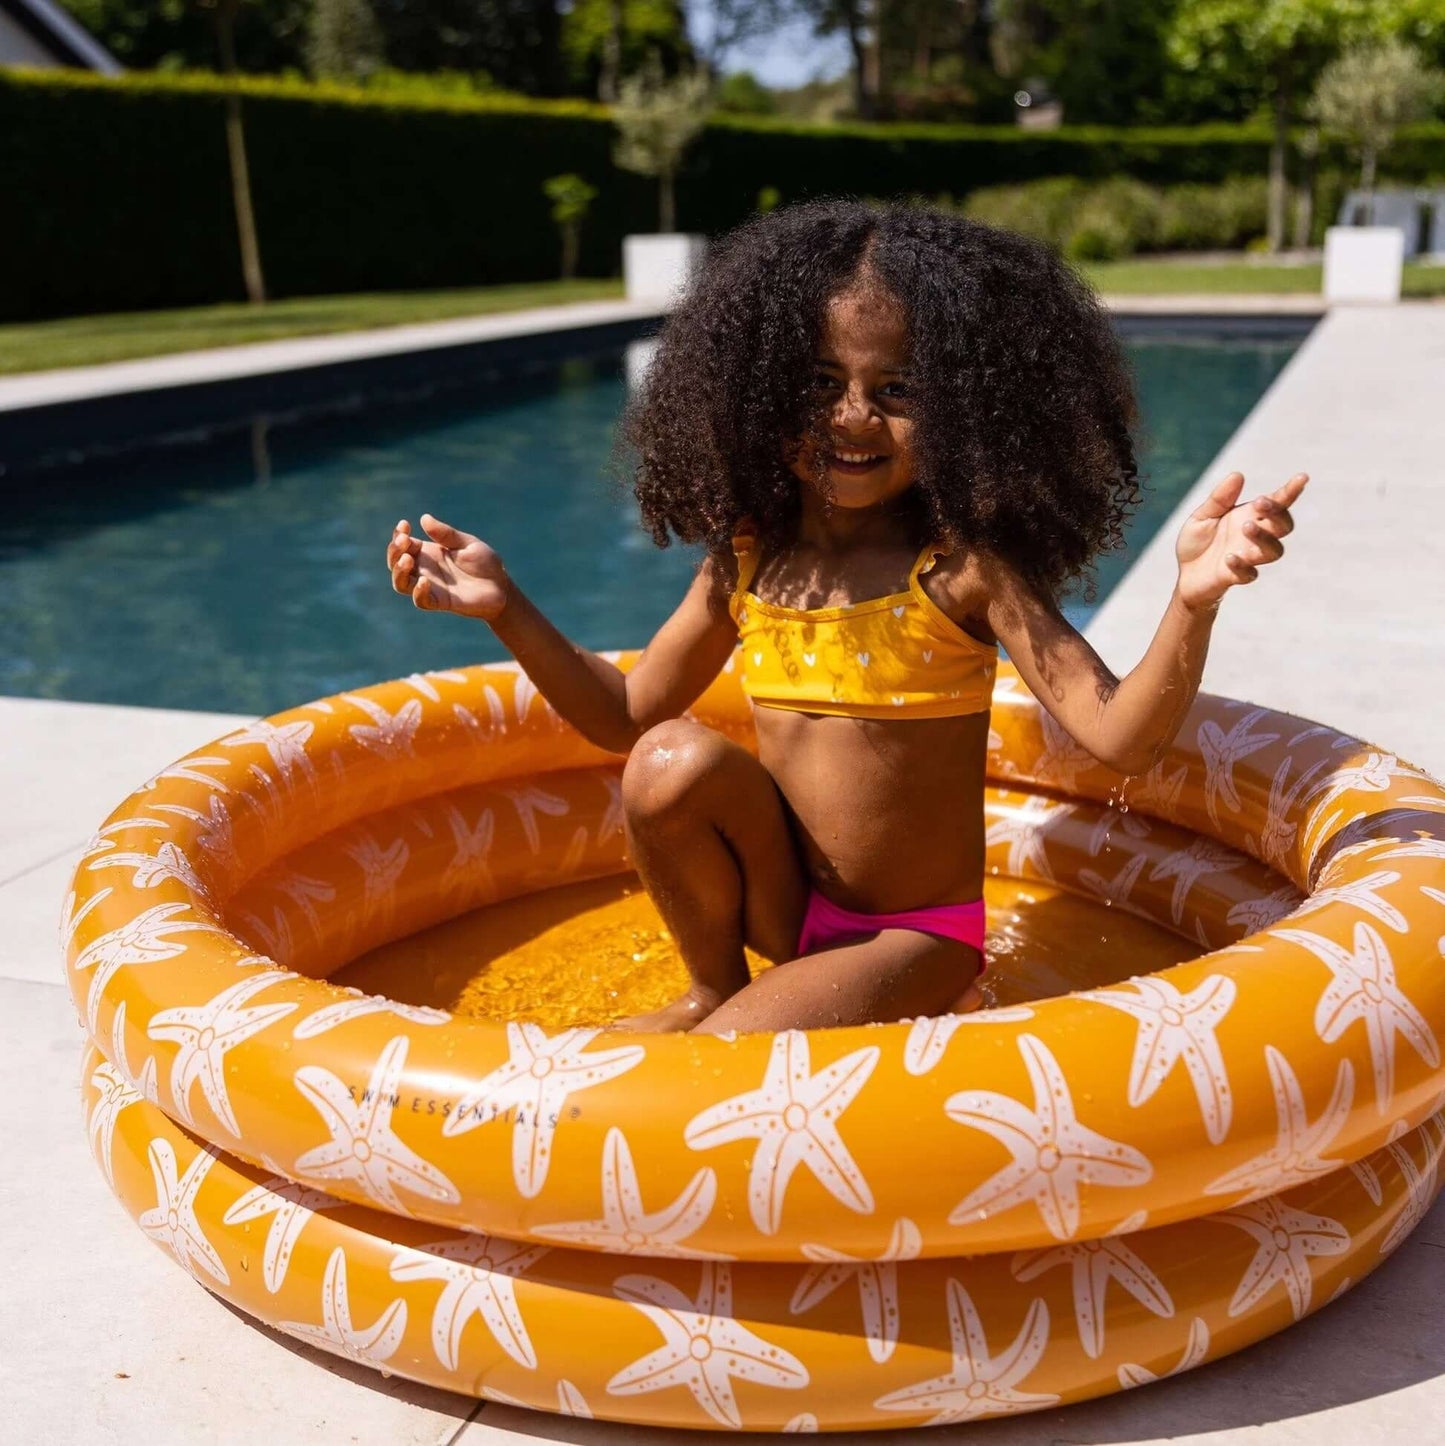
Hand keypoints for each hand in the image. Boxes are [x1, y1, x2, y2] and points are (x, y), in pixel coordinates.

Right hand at [386, 514, 509, 619]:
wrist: (502, 587)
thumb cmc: (484, 563)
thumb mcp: (467, 543)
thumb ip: (447, 534)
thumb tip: (424, 518)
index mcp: (428, 553)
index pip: (403, 544)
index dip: (399, 535)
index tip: (405, 524)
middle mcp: (424, 569)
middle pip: (396, 563)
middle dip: (394, 551)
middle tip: (403, 541)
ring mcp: (430, 586)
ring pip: (401, 583)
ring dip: (399, 571)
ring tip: (407, 560)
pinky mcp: (440, 602)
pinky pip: (421, 601)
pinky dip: (418, 592)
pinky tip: (424, 580)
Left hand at [1174, 471, 1305, 610]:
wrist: (1184, 574)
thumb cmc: (1198, 542)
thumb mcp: (1202, 516)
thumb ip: (1219, 499)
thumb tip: (1238, 475)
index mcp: (1250, 517)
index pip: (1277, 503)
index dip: (1290, 491)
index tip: (1301, 478)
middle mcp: (1255, 537)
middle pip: (1284, 526)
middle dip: (1277, 514)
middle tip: (1259, 503)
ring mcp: (1249, 558)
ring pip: (1274, 551)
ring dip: (1264, 538)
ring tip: (1246, 527)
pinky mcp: (1237, 577)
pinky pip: (1249, 574)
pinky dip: (1242, 565)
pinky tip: (1229, 558)